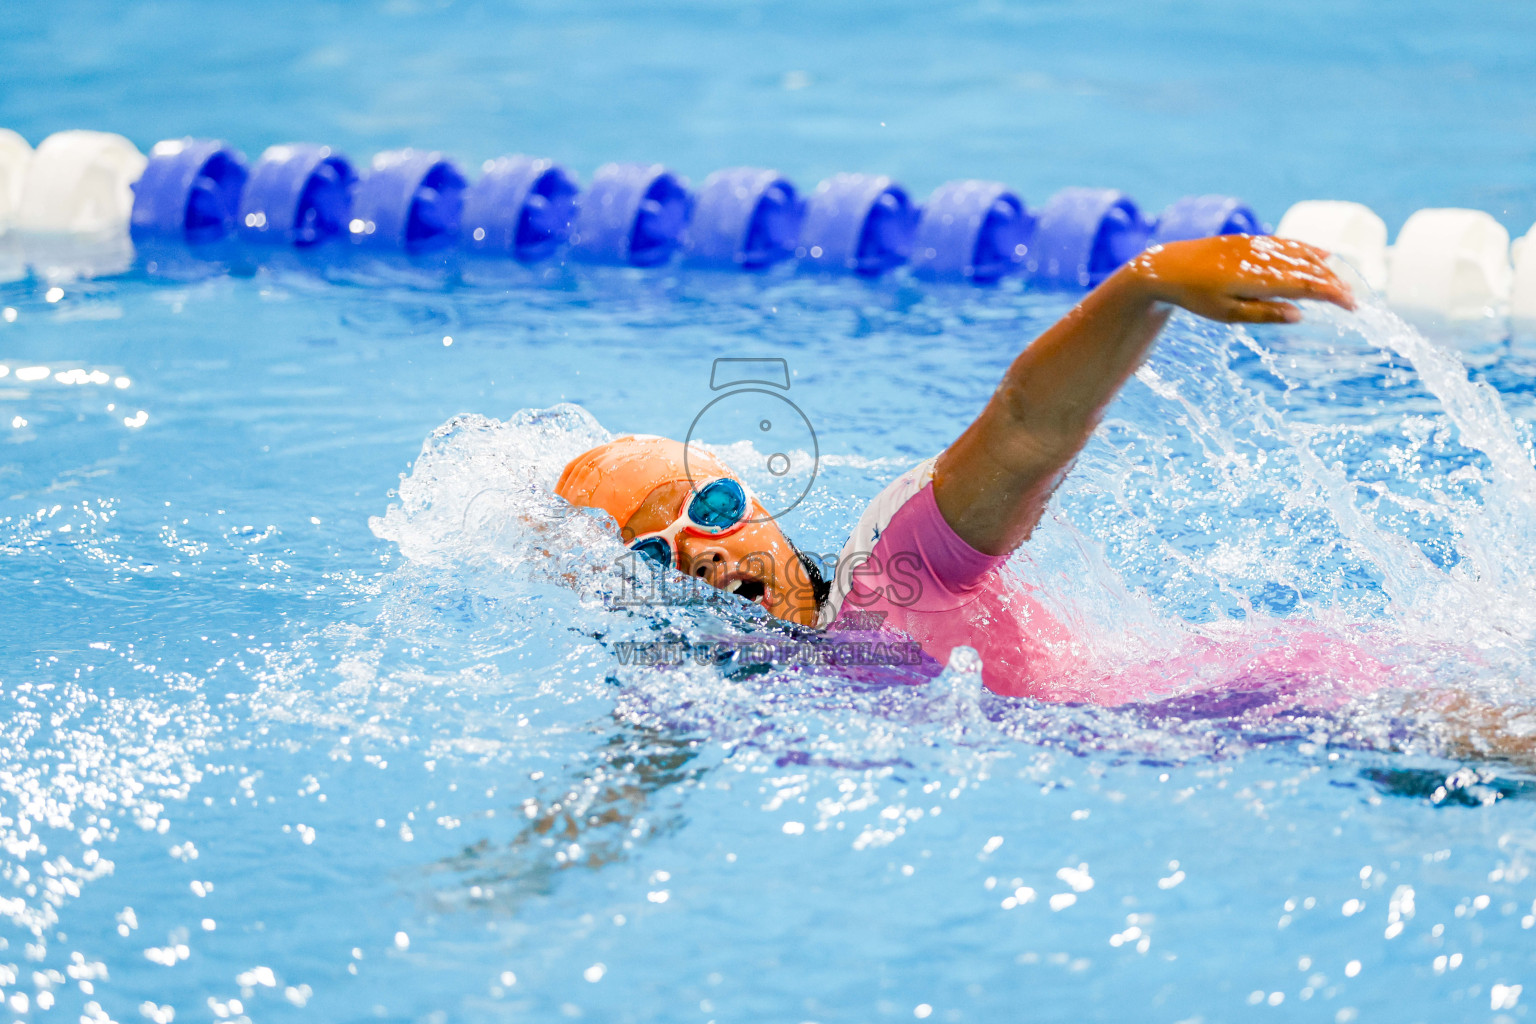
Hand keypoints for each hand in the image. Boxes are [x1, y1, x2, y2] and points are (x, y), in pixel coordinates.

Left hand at [1118, 234, 1354, 323]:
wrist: (1167, 267)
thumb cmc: (1195, 296)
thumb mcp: (1226, 314)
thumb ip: (1263, 314)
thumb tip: (1299, 315)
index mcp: (1257, 278)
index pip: (1306, 285)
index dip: (1333, 295)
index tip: (1352, 307)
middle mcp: (1261, 257)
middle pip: (1308, 268)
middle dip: (1335, 283)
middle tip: (1354, 300)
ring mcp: (1257, 246)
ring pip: (1300, 253)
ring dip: (1325, 267)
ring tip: (1343, 281)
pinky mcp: (1251, 241)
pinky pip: (1286, 243)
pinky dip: (1307, 250)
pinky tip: (1321, 255)